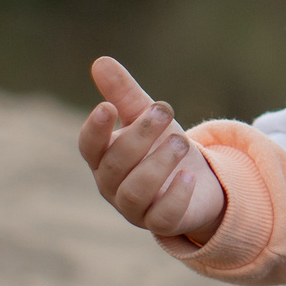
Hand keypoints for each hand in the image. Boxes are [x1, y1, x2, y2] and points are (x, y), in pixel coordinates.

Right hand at [79, 56, 223, 246]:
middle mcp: (112, 184)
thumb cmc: (160, 145)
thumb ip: (125, 92)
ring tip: (181, 141)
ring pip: (135, 191)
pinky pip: (162, 217)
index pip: (89, 146)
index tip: (109, 106)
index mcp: (103, 157)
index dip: (95, 129)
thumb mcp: (147, 117)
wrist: (196, 180)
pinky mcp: (160, 223)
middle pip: (116, 164)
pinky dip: (175, 196)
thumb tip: (100, 61)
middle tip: (165, 111)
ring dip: (158, 164)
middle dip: (140, 136)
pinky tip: (189, 175)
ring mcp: (134, 208)